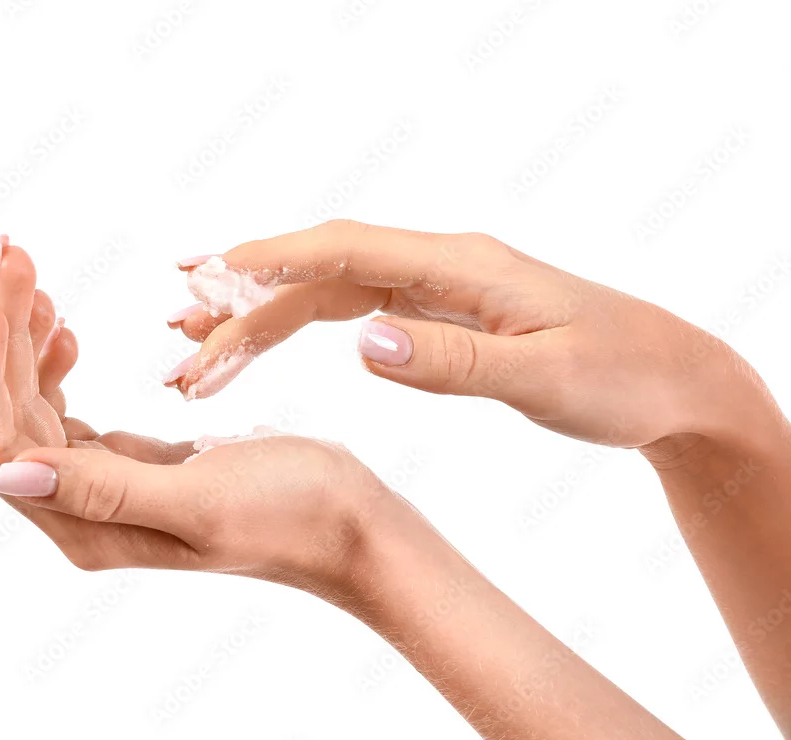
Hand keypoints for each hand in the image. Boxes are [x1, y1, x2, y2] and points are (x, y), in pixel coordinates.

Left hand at [0, 240, 387, 591]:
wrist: (344, 521)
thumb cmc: (290, 514)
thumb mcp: (202, 501)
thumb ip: (106, 491)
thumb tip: (12, 476)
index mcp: (89, 527)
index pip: (1, 446)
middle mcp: (83, 511)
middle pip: (9, 415)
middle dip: (1, 334)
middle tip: (11, 254)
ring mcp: (104, 484)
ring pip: (33, 405)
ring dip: (23, 338)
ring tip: (31, 276)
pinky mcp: (129, 461)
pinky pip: (65, 406)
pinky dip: (55, 360)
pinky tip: (66, 329)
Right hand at [166, 221, 780, 457]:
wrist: (670, 380)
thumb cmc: (620, 375)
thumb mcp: (544, 376)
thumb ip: (453, 361)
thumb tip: (362, 342)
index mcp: (462, 266)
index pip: (345, 251)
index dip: (269, 262)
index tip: (203, 278)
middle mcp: (439, 267)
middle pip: (320, 274)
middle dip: (243, 304)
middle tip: (177, 338)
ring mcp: (435, 291)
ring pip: (326, 295)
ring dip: (259, 319)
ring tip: (197, 349)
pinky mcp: (437, 317)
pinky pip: (351, 314)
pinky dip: (300, 327)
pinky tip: (265, 339)